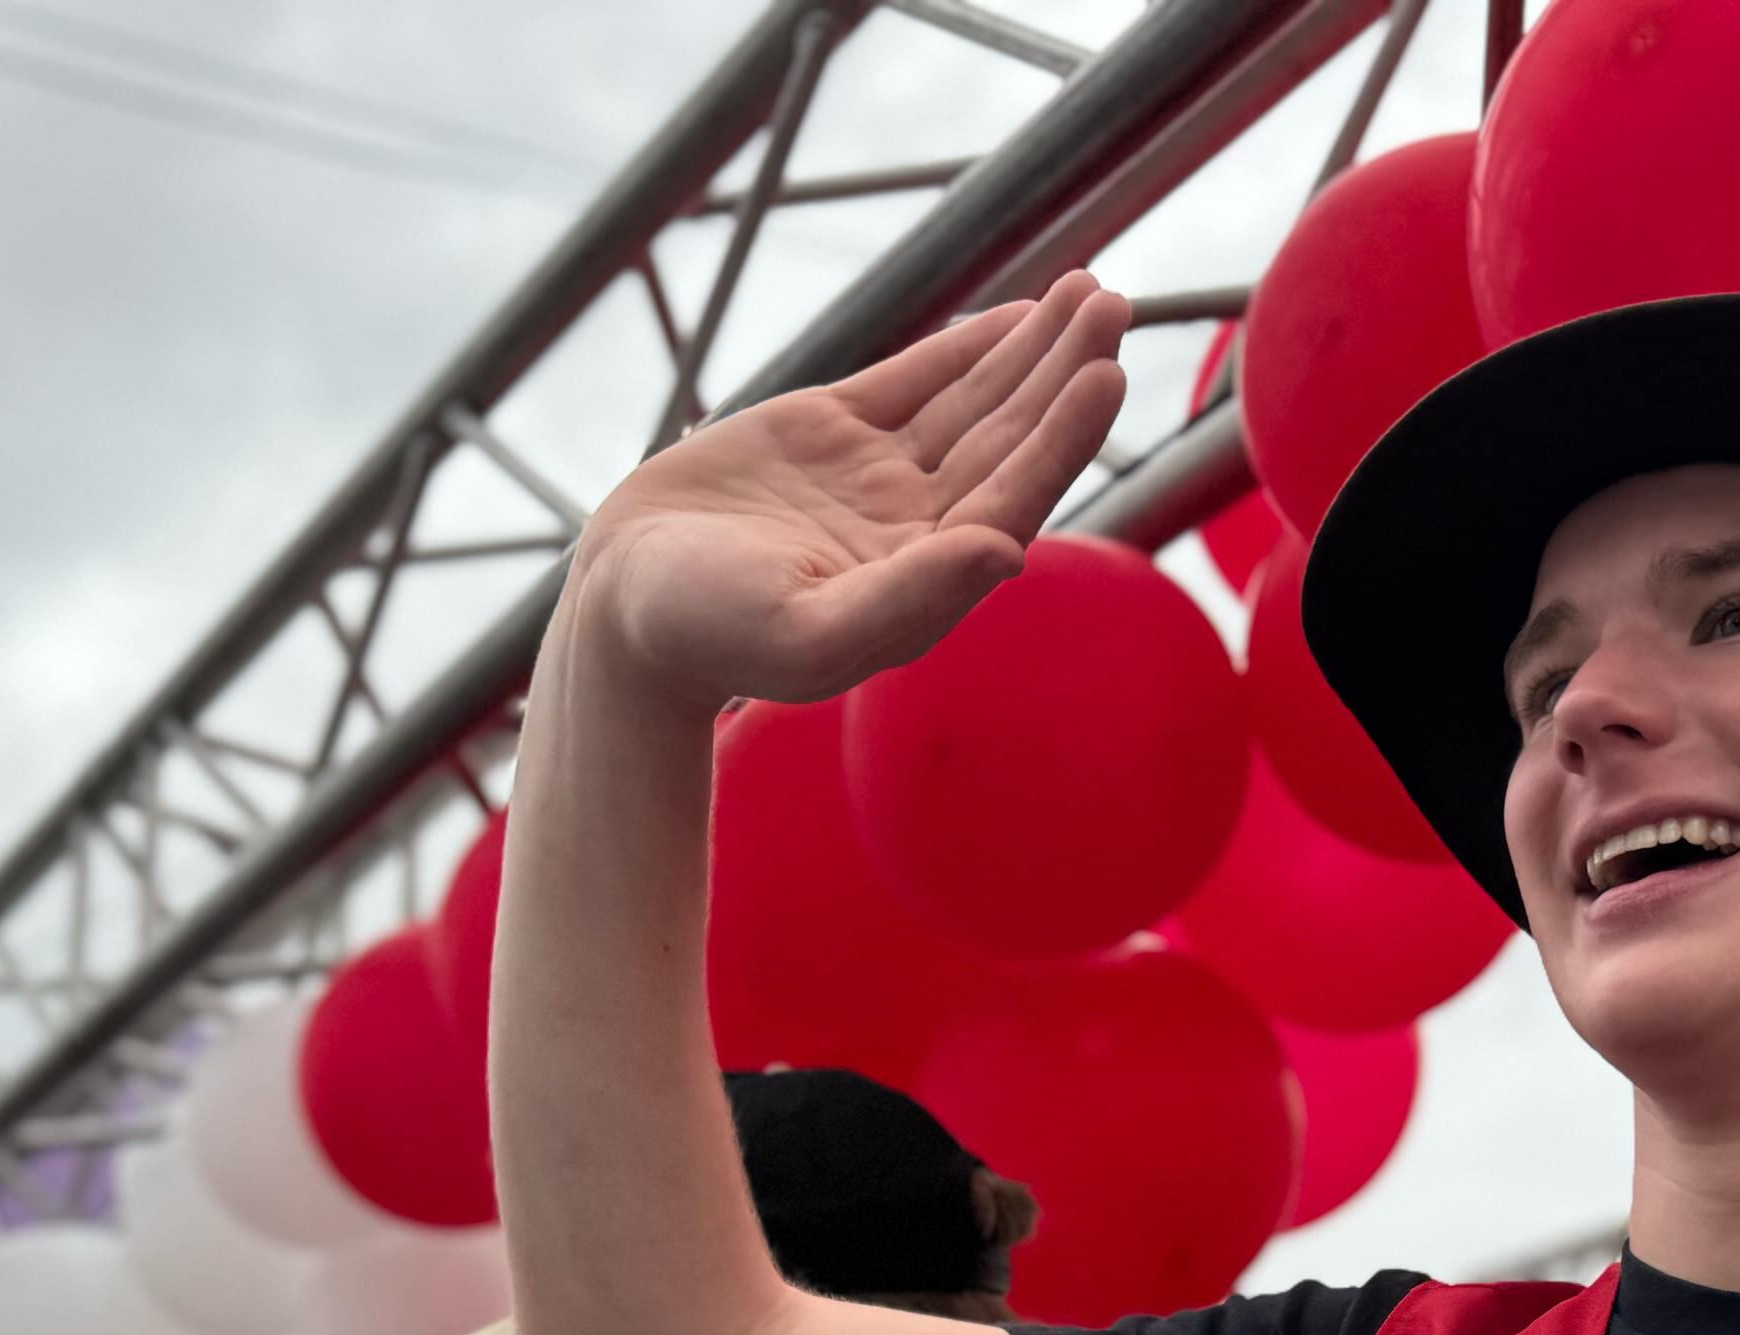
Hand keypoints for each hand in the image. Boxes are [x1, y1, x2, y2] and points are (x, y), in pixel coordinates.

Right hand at [561, 275, 1131, 712]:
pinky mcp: (832, 434)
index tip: (1105, 374)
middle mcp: (917, 527)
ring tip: (1094, 292)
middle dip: (1066, 373)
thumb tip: (1007, 551)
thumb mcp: (807, 633)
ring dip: (1036, 351)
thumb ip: (910, 597)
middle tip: (1117, 306)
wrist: (622, 609)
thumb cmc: (708, 636)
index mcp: (926, 581)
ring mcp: (878, 478)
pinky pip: (918, 380)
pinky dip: (970, 347)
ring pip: (975, 402)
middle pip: (1011, 439)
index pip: (1013, 498)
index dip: (1063, 437)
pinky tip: (1024, 317)